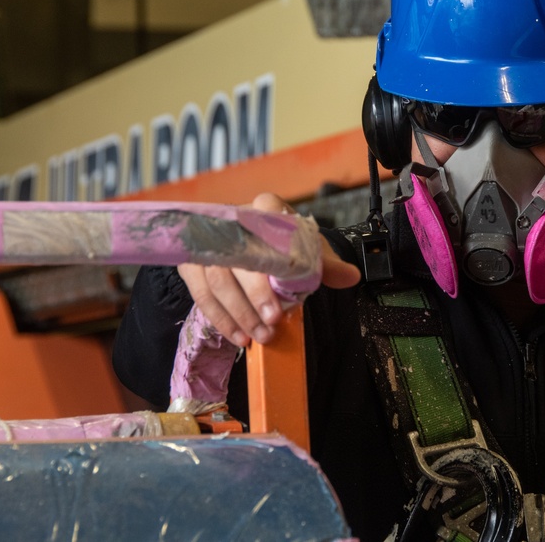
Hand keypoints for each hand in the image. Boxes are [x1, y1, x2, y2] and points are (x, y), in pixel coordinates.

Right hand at [177, 193, 361, 346]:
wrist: (256, 246)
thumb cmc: (285, 247)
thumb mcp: (310, 252)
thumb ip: (329, 265)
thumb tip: (351, 276)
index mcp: (265, 209)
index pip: (267, 219)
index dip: (274, 248)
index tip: (285, 273)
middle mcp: (232, 220)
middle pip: (239, 258)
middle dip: (255, 294)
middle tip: (272, 321)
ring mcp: (208, 243)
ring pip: (217, 280)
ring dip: (238, 312)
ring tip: (259, 336)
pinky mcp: (193, 264)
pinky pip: (202, 294)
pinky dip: (221, 318)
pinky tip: (239, 336)